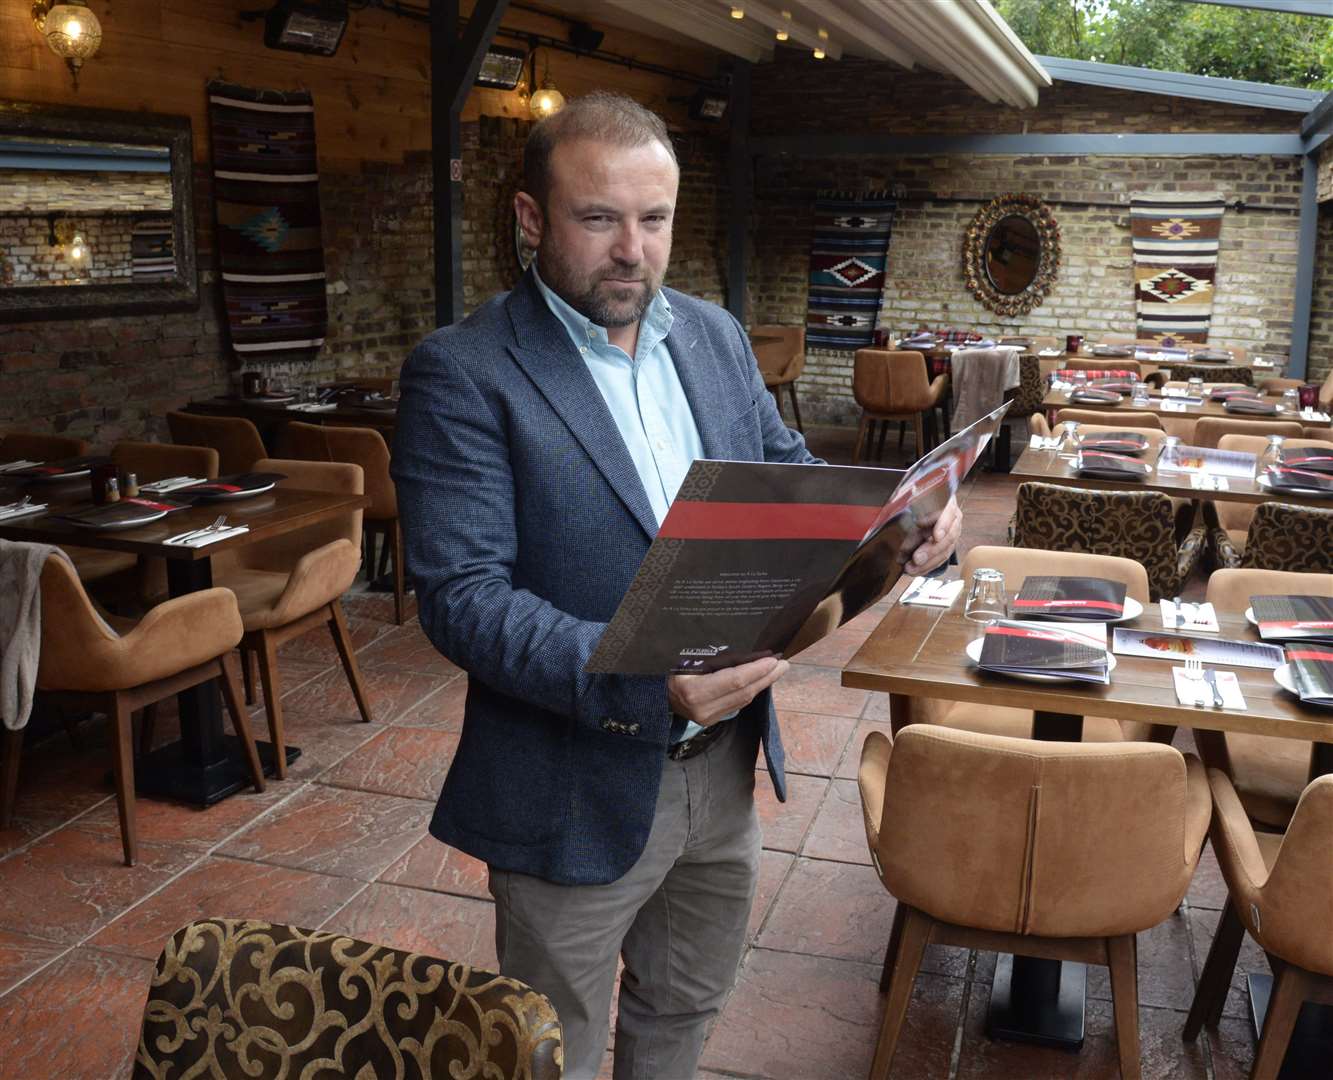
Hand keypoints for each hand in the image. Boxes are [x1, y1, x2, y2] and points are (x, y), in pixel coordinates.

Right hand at [667, 656, 789, 727]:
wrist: (653, 696)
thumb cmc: (668, 670)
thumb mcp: (685, 659)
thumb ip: (712, 658)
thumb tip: (745, 649)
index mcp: (693, 690)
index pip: (734, 680)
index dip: (756, 670)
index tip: (773, 659)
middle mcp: (702, 708)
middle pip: (743, 692)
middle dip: (766, 677)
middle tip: (784, 663)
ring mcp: (707, 718)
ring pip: (743, 700)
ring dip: (762, 684)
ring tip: (777, 669)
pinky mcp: (710, 721)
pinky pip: (736, 704)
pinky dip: (750, 691)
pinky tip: (760, 680)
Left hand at [905, 495, 961, 574]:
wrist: (925, 503)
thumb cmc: (918, 501)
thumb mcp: (911, 502)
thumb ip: (907, 515)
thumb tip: (902, 534)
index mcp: (948, 503)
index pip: (949, 512)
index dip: (943, 525)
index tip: (936, 536)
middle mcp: (953, 519)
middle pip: (948, 537)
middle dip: (931, 550)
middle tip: (917, 558)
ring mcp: (952, 534)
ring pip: (944, 551)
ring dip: (927, 563)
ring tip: (910, 568)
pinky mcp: (946, 547)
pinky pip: (939, 559)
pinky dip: (926, 567)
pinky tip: (915, 570)